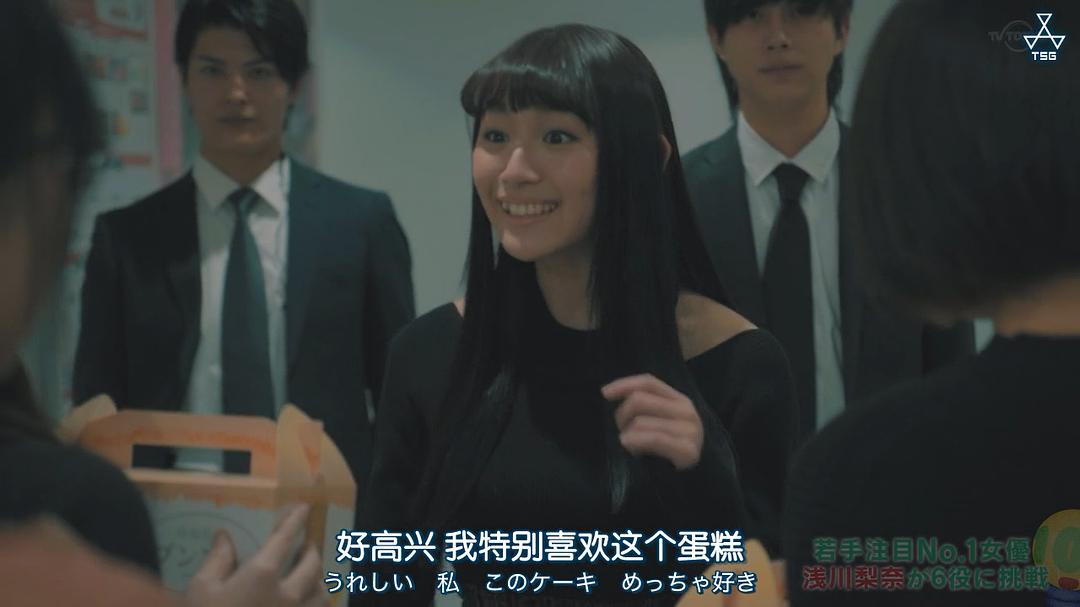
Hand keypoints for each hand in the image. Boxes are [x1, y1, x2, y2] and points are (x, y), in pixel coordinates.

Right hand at [183, 504, 326, 606]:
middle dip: (311, 551)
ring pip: (321, 595)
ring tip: (311, 577)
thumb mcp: (200, 590)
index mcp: (262, 575)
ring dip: (318, 581)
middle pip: (312, 565)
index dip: (294, 521)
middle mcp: (287, 594)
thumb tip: (224, 537)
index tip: (303, 509)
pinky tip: (308, 605)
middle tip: (307, 546)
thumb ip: (217, 561)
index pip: (283, 539)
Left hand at [601, 374, 703, 469]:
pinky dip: (636, 442)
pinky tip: (632, 451)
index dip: (624, 384)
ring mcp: (690, 430)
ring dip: (628, 436)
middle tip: (623, 434)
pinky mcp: (688, 450)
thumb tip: (610, 393)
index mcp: (679, 400)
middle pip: (639, 400)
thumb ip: (642, 407)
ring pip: (640, 422)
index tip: (604, 393)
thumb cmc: (667, 452)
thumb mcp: (656, 423)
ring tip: (634, 448)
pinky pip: (652, 439)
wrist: (690, 483)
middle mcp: (686, 410)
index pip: (648, 382)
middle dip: (622, 416)